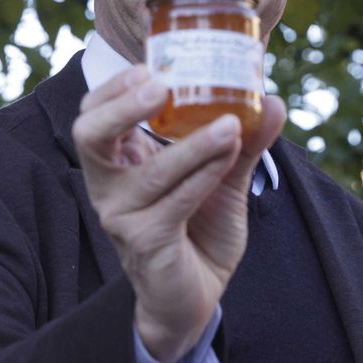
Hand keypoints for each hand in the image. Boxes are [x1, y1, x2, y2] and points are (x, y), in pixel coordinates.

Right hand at [73, 65, 285, 362]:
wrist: (194, 297)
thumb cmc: (198, 230)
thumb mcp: (223, 178)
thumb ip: (245, 142)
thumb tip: (273, 101)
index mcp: (119, 160)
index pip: (94, 113)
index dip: (114, 87)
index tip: (151, 65)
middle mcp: (109, 185)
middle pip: (89, 134)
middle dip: (122, 105)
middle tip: (162, 85)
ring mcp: (122, 216)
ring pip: (150, 171)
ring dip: (194, 145)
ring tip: (232, 124)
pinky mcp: (145, 243)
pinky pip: (175, 203)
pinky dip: (205, 176)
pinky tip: (230, 155)